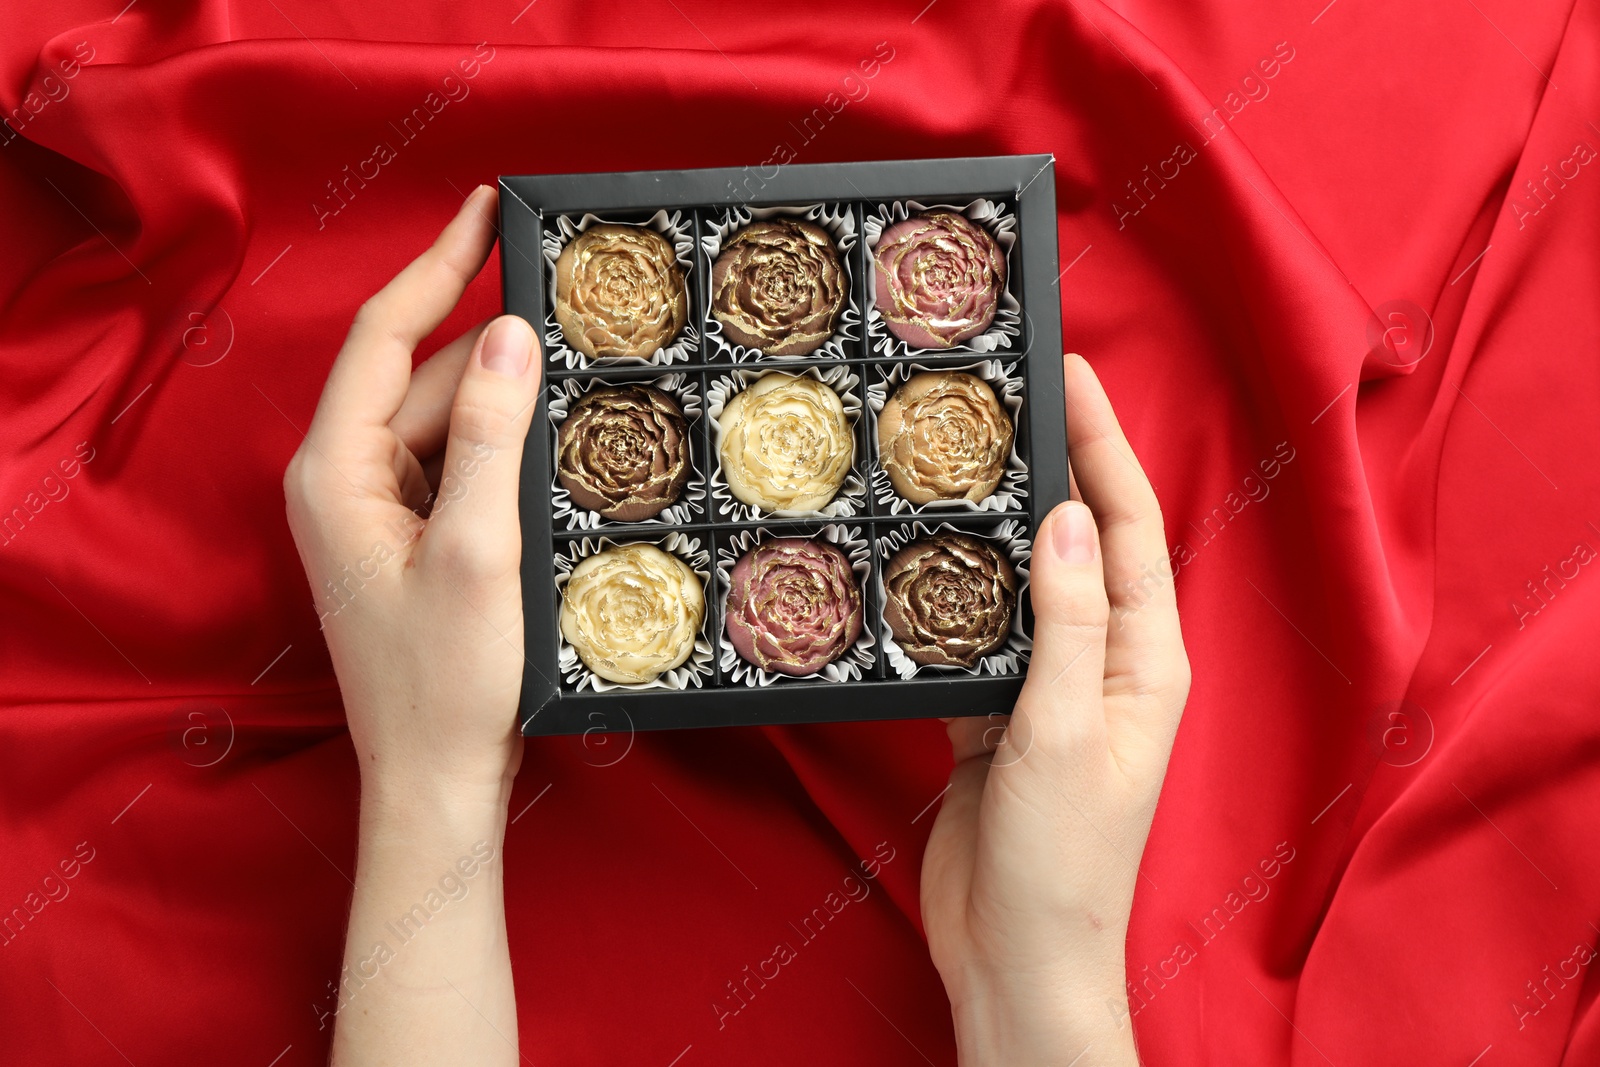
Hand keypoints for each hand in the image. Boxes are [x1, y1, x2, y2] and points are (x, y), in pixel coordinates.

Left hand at [283, 184, 539, 812]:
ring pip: (444, 421)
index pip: (383, 336)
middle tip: (566, 288)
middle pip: (419, 375)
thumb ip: (490, 435)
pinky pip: (457, 466)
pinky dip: (501, 445)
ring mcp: (377, 513)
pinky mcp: (412, 542)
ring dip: (502, 394)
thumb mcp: (478, 548)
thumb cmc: (448, 680)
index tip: (489, 205)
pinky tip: (555, 439)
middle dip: (486, 333)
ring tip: (578, 363)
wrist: (435, 781)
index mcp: (336, 471)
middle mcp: (344, 481)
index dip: (440, 263)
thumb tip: (508, 333)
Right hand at [921, 353, 1189, 1065]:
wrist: (1016, 955)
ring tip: (959, 460)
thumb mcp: (1063, 730)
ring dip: (998, 526)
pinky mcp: (996, 719)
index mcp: (1145, 661)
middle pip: (1081, 542)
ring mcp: (1047, 691)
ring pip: (1024, 584)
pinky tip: (923, 560)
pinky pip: (978, 637)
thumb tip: (1065, 520)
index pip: (1130, 527)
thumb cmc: (1062, 861)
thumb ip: (1065, 622)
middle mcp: (1104, 665)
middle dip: (1053, 467)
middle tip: (1008, 399)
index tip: (1071, 375)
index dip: (1103, 447)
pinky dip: (953, 596)